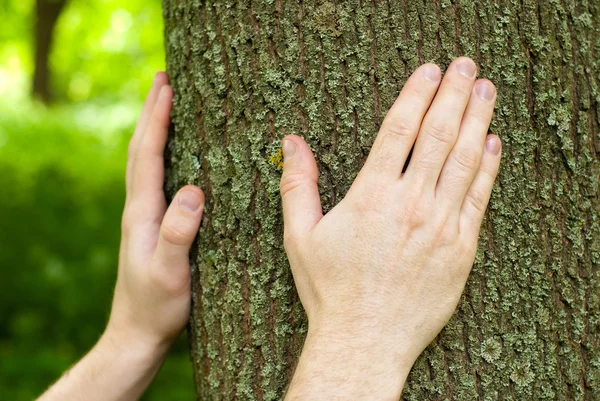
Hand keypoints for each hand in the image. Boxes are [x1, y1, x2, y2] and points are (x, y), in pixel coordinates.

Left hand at [107, 72, 203, 352]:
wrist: (137, 332)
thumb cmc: (157, 305)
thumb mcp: (171, 272)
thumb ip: (179, 233)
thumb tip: (194, 190)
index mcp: (142, 213)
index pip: (147, 154)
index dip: (157, 118)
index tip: (167, 85)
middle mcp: (139, 209)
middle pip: (140, 149)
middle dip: (151, 112)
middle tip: (164, 79)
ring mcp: (143, 217)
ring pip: (145, 162)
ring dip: (153, 128)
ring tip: (166, 105)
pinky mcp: (153, 226)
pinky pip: (155, 178)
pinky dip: (160, 153)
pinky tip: (174, 155)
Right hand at [283, 57, 500, 398]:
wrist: (365, 340)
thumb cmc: (330, 289)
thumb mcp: (300, 235)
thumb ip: (297, 184)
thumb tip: (291, 142)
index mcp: (371, 196)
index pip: (399, 130)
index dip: (416, 94)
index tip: (429, 70)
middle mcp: (410, 204)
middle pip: (439, 136)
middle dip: (454, 94)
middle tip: (465, 65)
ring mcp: (441, 226)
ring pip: (465, 160)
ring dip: (478, 119)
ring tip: (486, 89)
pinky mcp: (461, 249)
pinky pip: (480, 198)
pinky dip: (488, 167)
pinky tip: (493, 143)